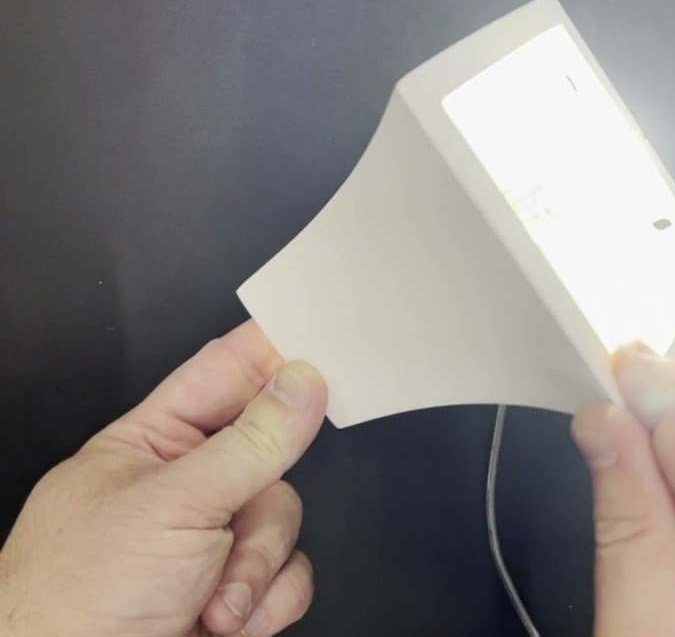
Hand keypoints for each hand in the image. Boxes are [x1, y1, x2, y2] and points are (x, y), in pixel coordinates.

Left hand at [0, 320, 327, 636]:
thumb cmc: (73, 599)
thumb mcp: (171, 505)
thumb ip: (248, 443)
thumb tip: (301, 383)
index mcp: (151, 444)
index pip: (224, 374)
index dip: (273, 352)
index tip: (325, 340)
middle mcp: (183, 488)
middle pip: (270, 459)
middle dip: (261, 507)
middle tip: (244, 513)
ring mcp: (208, 543)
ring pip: (282, 523)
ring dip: (257, 568)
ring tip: (215, 599)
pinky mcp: (231, 592)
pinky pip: (289, 576)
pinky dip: (268, 602)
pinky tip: (228, 619)